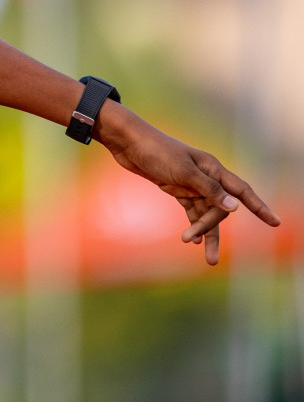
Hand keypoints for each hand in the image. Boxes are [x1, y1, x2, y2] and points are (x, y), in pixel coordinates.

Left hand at [97, 103, 279, 264]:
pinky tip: (191, 239)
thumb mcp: (183, 172)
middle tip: (192, 238)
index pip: (242, 191)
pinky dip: (193, 224)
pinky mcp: (177, 188)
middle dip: (210, 226)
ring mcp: (191, 184)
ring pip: (206, 213)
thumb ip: (209, 190)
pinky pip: (192, 210)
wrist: (128, 143)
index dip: (259, 207)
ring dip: (204, 232)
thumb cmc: (156, 151)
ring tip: (206, 258)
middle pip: (220, 208)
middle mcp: (206, 177)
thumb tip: (235, 208)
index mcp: (212, 168)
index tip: (275, 222)